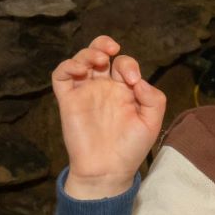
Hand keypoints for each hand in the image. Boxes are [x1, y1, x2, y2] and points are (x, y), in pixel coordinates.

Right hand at [49, 36, 165, 200]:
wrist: (108, 171)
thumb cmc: (131, 149)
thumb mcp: (152, 123)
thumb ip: (153, 98)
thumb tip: (139, 81)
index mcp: (124, 90)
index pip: (124, 64)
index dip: (129, 65)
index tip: (133, 81)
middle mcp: (103, 88)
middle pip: (100, 53)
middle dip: (104, 44)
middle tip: (111, 49)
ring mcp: (85, 92)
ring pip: (81, 60)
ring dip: (88, 52)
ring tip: (98, 60)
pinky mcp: (68, 100)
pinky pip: (61, 76)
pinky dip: (67, 66)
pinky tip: (80, 70)